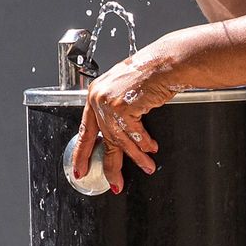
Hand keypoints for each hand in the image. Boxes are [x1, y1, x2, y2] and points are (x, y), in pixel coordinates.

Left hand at [72, 40, 184, 190]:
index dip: (83, 152)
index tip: (80, 168)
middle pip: (103, 140)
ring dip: (136, 157)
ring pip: (121, 140)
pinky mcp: (122, 107)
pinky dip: (144, 144)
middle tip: (113, 182)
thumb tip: (118, 135)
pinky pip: (135, 135)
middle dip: (110, 165)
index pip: (86, 129)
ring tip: (147, 167)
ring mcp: (108, 103)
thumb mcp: (125, 92)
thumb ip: (117, 110)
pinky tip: (151, 148)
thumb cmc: (149, 74)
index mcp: (95, 94)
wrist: (165, 63)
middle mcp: (98, 98)